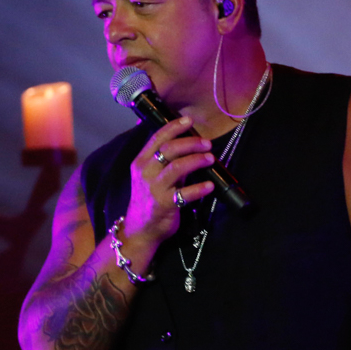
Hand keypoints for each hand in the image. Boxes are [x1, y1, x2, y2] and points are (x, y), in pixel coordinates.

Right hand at [122, 117, 215, 253]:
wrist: (139, 229)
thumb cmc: (148, 199)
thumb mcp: (149, 177)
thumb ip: (165, 162)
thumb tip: (189, 147)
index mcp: (141, 162)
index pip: (157, 138)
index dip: (174, 127)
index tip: (189, 120)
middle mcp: (146, 173)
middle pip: (169, 149)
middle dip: (191, 143)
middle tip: (207, 144)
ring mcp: (154, 189)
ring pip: (177, 167)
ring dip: (197, 160)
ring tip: (211, 159)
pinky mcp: (164, 205)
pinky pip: (184, 194)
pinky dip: (199, 188)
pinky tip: (210, 185)